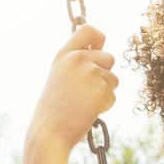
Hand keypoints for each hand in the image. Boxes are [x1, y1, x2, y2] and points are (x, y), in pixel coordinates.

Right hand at [28, 24, 118, 151]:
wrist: (49, 133)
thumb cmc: (53, 110)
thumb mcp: (59, 79)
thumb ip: (77, 65)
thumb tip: (103, 56)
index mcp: (64, 55)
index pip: (89, 30)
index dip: (99, 38)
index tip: (99, 48)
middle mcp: (78, 59)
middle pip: (109, 57)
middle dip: (105, 75)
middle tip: (86, 92)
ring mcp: (91, 72)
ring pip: (114, 79)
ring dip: (105, 92)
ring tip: (83, 103)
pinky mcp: (101, 88)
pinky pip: (113, 96)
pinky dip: (104, 106)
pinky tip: (87, 112)